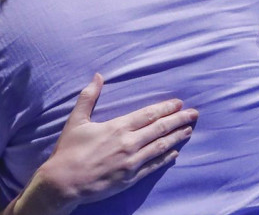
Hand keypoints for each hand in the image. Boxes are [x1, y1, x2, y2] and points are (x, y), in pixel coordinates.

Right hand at [19, 74, 195, 213]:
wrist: (64, 182)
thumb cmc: (69, 150)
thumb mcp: (76, 120)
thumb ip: (88, 96)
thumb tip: (97, 76)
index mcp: (117, 127)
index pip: (148, 114)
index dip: (165, 108)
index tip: (178, 103)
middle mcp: (128, 144)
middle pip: (159, 129)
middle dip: (178, 120)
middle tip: (194, 114)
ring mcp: (131, 163)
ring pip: (160, 147)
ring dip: (176, 137)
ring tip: (188, 130)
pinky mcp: (130, 179)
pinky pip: (153, 166)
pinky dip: (166, 158)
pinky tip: (175, 153)